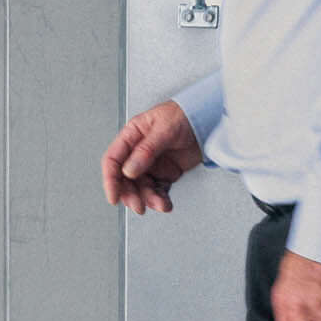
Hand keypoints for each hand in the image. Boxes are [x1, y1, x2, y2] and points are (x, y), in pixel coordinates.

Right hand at [103, 99, 204, 214]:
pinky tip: (165, 203)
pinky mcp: (166, 173)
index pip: (113, 160)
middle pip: (125, 179)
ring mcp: (152, 164)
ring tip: (160, 204)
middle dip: (131, 194)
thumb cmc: (185, 114)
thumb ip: (146, 150)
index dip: (110, 180)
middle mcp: (138, 152)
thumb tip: (129, 169)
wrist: (209, 119)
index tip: (114, 196)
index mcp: (132, 136)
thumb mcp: (164, 129)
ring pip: (142, 188)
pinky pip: (159, 190)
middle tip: (139, 205)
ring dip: (149, 199)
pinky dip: (161, 199)